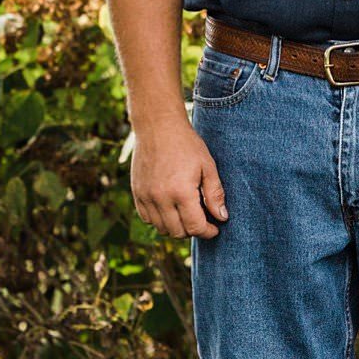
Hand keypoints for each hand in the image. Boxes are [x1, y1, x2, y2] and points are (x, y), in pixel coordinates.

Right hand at [130, 117, 228, 238]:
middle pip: (178, 232)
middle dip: (193, 230)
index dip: (208, 231)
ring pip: (161, 228)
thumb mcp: (207, 166)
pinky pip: (147, 218)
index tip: (215, 228)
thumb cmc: (187, 144)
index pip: (195, 227)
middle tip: (202, 220)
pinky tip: (170, 208)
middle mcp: (161, 198)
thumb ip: (215, 194)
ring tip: (187, 214)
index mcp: (181, 192)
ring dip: (176, 227)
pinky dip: (159, 219)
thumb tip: (222, 217)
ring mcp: (146, 196)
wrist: (158, 126)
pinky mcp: (137, 193)